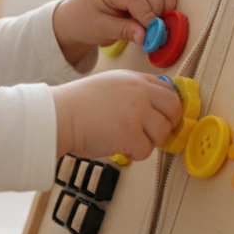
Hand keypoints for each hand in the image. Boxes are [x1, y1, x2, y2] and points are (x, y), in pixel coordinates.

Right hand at [52, 70, 181, 159]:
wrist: (60, 115)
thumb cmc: (79, 104)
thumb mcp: (111, 84)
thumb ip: (134, 91)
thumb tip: (155, 108)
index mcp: (135, 79)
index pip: (169, 90)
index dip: (169, 107)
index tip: (164, 117)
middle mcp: (140, 93)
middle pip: (173, 110)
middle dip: (166, 125)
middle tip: (151, 133)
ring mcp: (137, 113)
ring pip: (162, 133)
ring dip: (148, 141)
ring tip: (128, 139)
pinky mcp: (131, 134)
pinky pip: (146, 151)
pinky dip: (134, 154)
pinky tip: (120, 147)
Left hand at [53, 0, 177, 64]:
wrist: (75, 18)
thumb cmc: (83, 22)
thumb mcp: (100, 29)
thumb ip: (124, 31)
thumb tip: (146, 36)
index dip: (146, 15)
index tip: (152, 32)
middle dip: (157, 10)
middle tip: (156, 32)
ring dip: (165, 4)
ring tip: (158, 24)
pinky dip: (164, 1)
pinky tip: (160, 17)